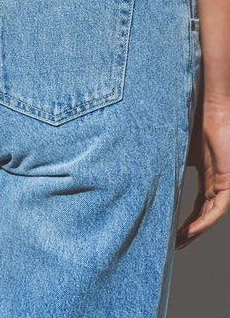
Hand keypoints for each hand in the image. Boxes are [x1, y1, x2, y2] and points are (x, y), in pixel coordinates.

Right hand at [176, 80, 229, 249]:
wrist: (210, 106)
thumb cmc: (193, 120)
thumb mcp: (174, 147)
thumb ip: (163, 161)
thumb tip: (133, 165)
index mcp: (206, 175)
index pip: (195, 205)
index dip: (183, 221)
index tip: (167, 232)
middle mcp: (216, 181)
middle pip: (203, 215)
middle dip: (187, 232)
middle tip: (171, 245)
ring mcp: (224, 182)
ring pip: (211, 215)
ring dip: (195, 231)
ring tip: (178, 243)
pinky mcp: (229, 180)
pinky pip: (219, 208)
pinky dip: (206, 221)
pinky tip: (192, 230)